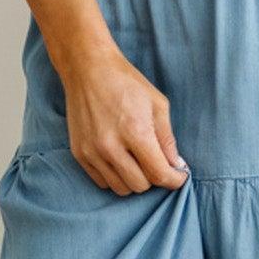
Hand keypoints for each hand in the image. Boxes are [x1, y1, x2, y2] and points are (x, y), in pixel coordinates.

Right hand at [57, 42, 189, 195]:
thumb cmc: (127, 83)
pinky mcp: (79, 153)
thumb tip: (176, 166)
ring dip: (134, 180)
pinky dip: (115, 177)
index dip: (174, 180)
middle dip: (154, 178)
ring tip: (138, 162)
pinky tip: (121, 160)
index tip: (179, 176)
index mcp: (135, 132)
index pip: (159, 174)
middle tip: (157, 163)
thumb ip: (167, 139)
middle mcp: (111, 146)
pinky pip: (102, 182)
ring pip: (121, 188)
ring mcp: (92, 152)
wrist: (88, 69)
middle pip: (140, 185)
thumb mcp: (157, 105)